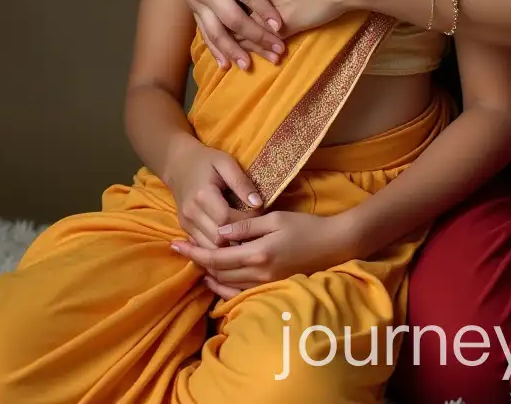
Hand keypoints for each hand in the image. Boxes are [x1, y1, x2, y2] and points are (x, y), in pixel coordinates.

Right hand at [154, 0, 285, 68]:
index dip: (263, 9)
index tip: (280, 26)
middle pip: (233, 18)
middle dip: (255, 37)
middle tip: (277, 51)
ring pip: (216, 31)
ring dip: (234, 50)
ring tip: (251, 66)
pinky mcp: (193, 7)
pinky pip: (203, 32)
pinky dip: (214, 49)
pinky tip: (225, 64)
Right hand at [164, 140, 263, 250]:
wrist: (178, 164)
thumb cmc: (206, 160)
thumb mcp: (226, 163)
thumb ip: (242, 183)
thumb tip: (258, 204)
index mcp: (203, 195)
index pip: (226, 219)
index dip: (245, 221)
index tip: (259, 215)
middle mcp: (191, 213)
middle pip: (217, 238)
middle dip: (238, 237)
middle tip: (254, 229)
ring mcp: (186, 222)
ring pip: (209, 247)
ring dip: (227, 246)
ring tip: (244, 236)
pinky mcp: (185, 228)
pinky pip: (201, 246)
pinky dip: (216, 247)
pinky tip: (230, 239)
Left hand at [171, 211, 354, 298]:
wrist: (333, 244)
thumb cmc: (306, 226)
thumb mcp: (276, 218)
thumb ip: (246, 226)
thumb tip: (219, 232)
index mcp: (258, 253)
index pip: (217, 257)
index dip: (195, 252)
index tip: (177, 244)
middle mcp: (258, 273)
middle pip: (218, 272)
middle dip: (197, 261)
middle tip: (180, 249)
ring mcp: (265, 284)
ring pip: (226, 284)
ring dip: (208, 274)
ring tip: (195, 261)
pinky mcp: (270, 287)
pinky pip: (239, 292)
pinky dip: (223, 286)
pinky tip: (215, 278)